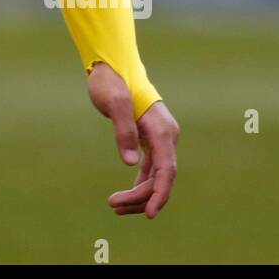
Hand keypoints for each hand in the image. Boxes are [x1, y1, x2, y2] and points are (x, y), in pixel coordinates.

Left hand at [87, 61, 178, 217]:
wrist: (111, 65)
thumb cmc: (111, 81)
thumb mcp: (114, 103)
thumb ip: (123, 131)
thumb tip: (130, 163)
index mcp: (162, 130)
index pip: (167, 170)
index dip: (160, 194)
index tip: (149, 214)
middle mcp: (166, 136)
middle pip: (160, 178)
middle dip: (141, 197)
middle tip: (113, 206)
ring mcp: (159, 139)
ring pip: (155, 176)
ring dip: (138, 194)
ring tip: (114, 206)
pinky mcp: (149, 139)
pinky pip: (149, 169)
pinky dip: (138, 183)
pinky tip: (124, 196)